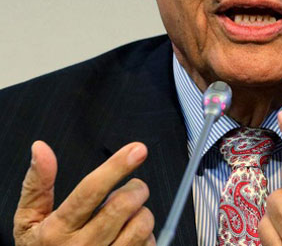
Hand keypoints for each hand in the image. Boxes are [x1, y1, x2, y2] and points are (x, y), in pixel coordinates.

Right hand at [14, 140, 155, 245]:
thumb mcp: (29, 221)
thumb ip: (37, 185)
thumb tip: (40, 149)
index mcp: (57, 231)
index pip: (91, 191)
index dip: (117, 167)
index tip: (137, 150)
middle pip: (123, 205)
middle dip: (136, 188)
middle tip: (132, 188)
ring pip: (142, 224)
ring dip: (142, 212)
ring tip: (128, 215)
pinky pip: (149, 243)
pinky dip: (146, 234)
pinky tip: (129, 236)